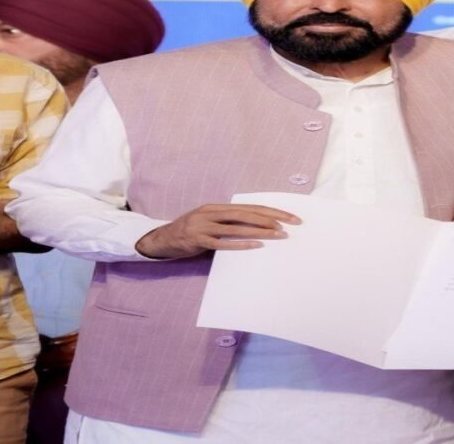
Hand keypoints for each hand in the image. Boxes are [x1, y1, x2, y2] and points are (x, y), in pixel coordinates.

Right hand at [136, 204, 300, 258]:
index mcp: (218, 206)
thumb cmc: (192, 231)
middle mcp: (212, 212)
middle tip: (291, 225)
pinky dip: (240, 244)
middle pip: (247, 214)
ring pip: (237, 227)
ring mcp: (204, 225)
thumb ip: (230, 222)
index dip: (273, 211)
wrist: (162, 239)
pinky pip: (223, 242)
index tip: (291, 217)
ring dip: (260, 231)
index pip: (251, 207)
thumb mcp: (211, 221)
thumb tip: (259, 227)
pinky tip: (256, 246)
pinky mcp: (198, 239)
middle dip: (272, 219)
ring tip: (279, 235)